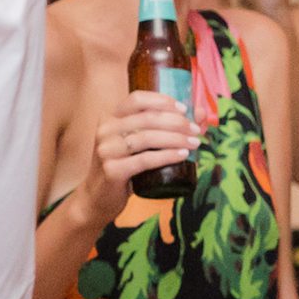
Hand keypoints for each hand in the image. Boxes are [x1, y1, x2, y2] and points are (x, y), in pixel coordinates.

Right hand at [81, 92, 197, 223]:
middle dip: (177, 122)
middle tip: (195, 130)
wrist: (97, 198)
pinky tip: (182, 155)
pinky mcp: (112, 170)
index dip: (162, 101)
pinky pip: (145, 159)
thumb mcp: (138, 145)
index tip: (184, 109)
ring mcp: (106, 150)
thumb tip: (201, 114)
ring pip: (148, 138)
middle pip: (147, 118)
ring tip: (195, 143)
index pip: (137, 100)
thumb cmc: (123, 168)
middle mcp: (105, 131)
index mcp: (109, 118)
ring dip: (176, 139)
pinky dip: (167, 156)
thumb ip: (163, 129)